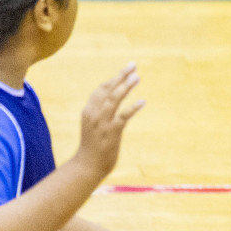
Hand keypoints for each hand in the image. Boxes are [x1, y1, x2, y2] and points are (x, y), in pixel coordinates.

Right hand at [74, 64, 144, 178]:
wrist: (88, 165)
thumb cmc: (93, 145)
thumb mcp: (94, 125)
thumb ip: (101, 112)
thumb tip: (112, 99)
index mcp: (89, 111)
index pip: (101, 89)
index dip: (114, 78)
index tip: (126, 69)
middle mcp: (93, 114)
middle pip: (107, 90)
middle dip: (120, 76)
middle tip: (133, 65)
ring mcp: (102, 123)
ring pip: (114, 100)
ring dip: (126, 87)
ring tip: (137, 77)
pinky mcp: (111, 132)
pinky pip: (123, 117)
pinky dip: (132, 108)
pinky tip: (142, 101)